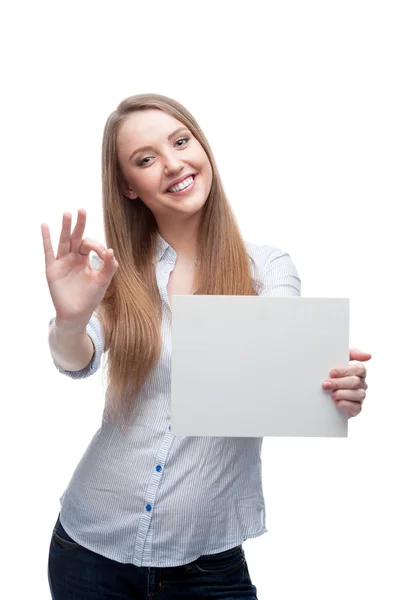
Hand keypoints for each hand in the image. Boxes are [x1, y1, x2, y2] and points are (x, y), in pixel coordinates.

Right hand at [41, 209, 117, 328]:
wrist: (76, 314)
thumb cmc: (90, 298)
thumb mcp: (103, 281)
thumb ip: (109, 267)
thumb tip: (111, 251)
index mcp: (85, 259)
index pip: (89, 244)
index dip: (96, 245)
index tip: (103, 252)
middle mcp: (73, 257)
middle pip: (76, 237)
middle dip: (79, 224)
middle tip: (82, 210)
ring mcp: (62, 262)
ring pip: (63, 241)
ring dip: (65, 228)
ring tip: (67, 213)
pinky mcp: (52, 269)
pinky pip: (48, 251)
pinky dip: (47, 239)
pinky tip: (45, 225)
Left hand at [321, 349, 371, 417]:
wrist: (322, 395)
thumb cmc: (332, 375)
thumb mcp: (338, 360)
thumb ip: (352, 354)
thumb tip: (368, 355)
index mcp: (359, 372)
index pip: (359, 369)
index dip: (345, 371)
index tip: (331, 372)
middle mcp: (362, 383)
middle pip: (355, 382)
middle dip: (338, 383)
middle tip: (325, 384)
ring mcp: (360, 396)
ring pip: (358, 394)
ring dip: (342, 394)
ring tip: (330, 394)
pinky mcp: (357, 408)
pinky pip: (356, 407)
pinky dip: (345, 404)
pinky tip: (336, 402)